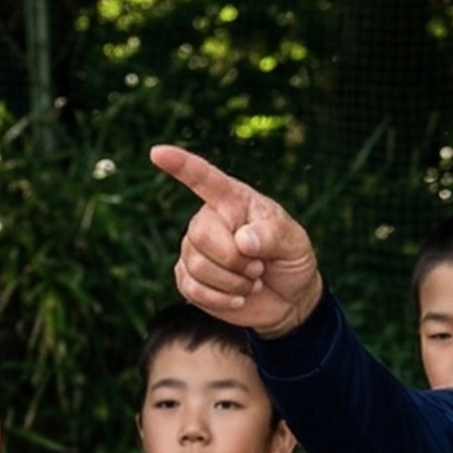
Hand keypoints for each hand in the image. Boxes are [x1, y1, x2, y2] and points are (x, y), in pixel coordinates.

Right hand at [153, 145, 323, 336]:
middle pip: (201, 235)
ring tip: (253, 280)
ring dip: (234, 282)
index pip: (204, 178)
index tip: (158, 152)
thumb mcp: (295, 241)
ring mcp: (194, 249)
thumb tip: (242, 240)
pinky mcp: (189, 278)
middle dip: (234, 259)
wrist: (289, 298)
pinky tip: (239, 299)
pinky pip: (192, 289)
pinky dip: (221, 300)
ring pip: (198, 266)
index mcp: (233, 200)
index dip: (181, 165)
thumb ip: (273, 235)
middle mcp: (208, 220)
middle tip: (259, 267)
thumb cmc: (291, 259)